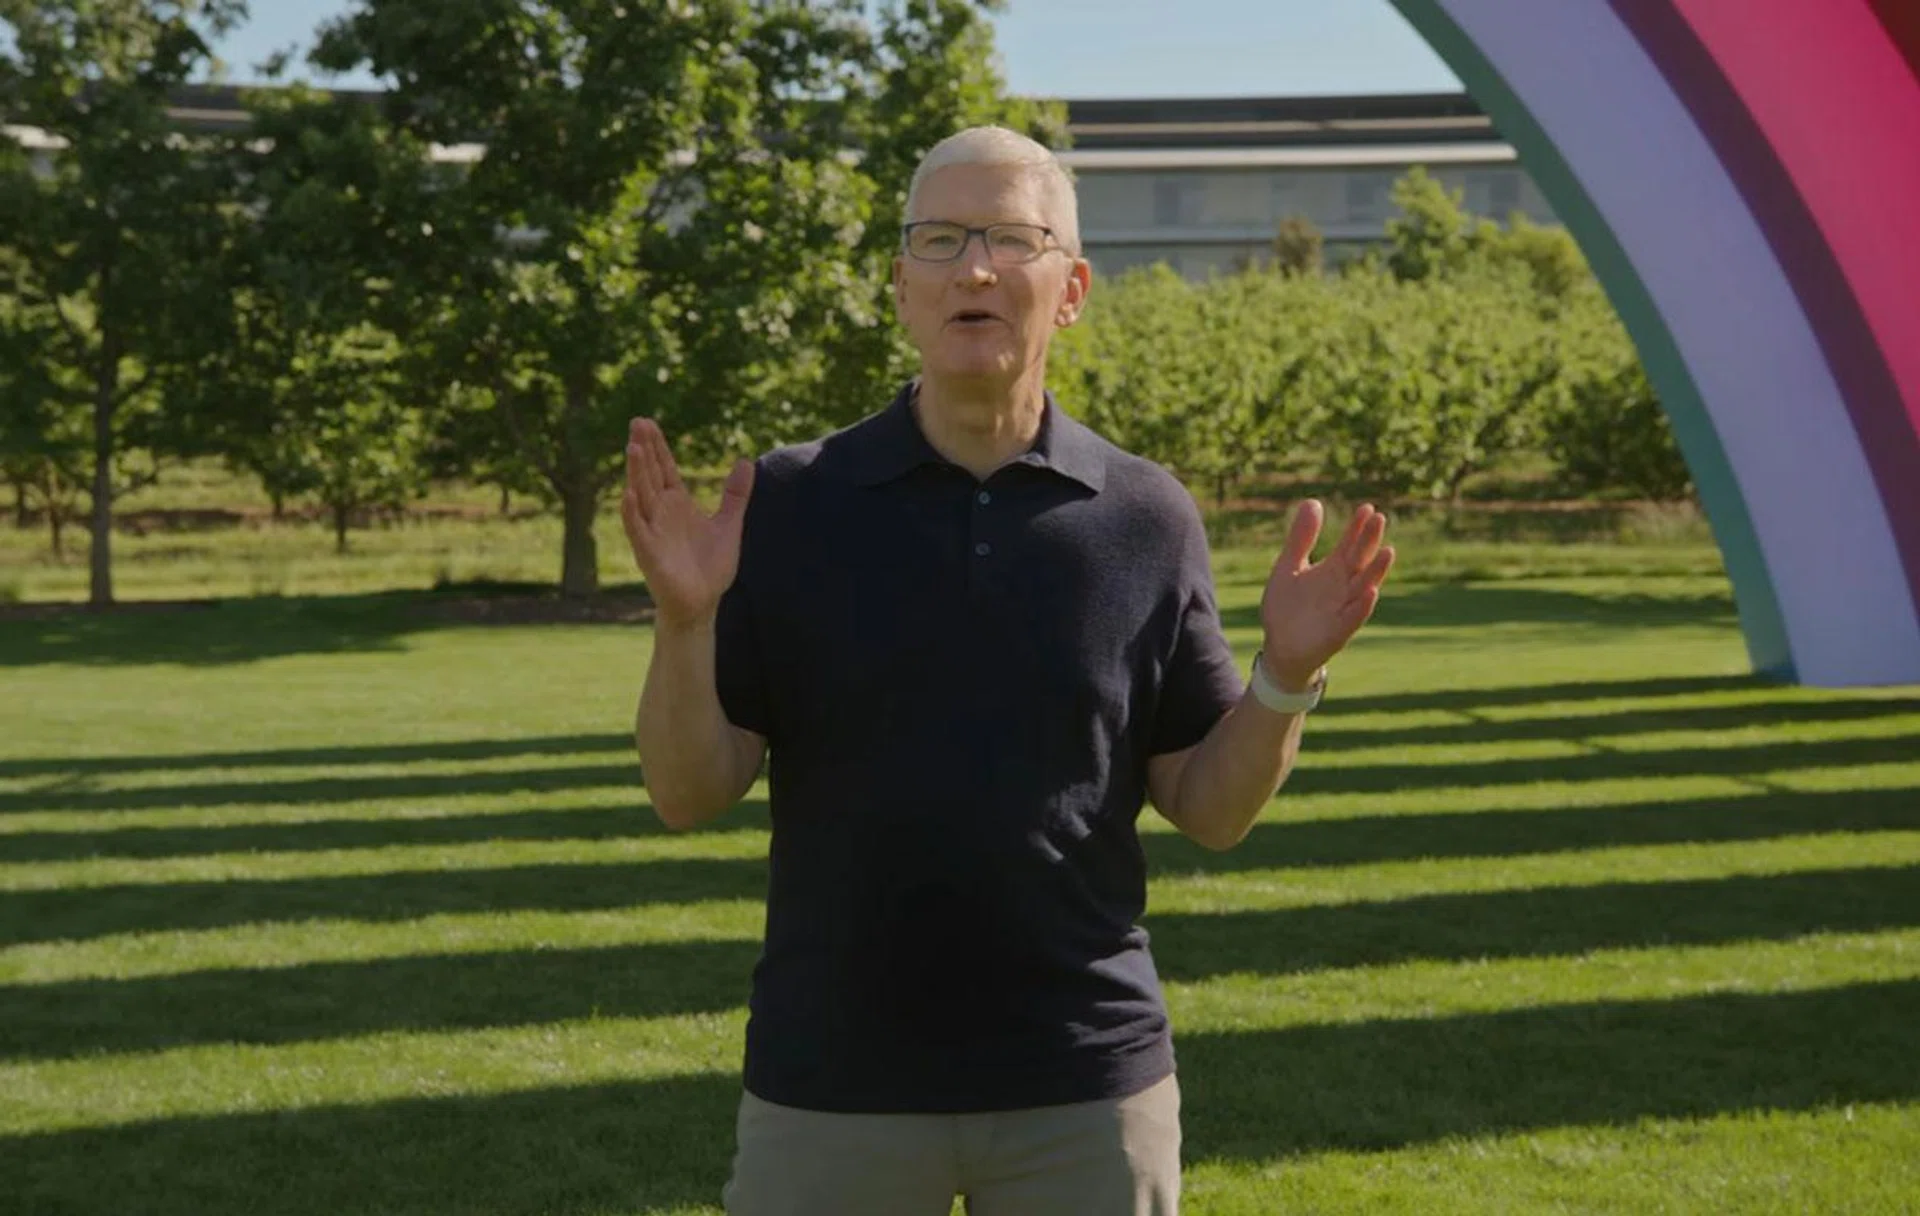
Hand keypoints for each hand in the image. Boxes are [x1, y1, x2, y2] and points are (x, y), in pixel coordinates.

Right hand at [619, 417, 754, 630]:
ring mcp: (653, 531)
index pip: (665, 469)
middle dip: (645, 450)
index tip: (648, 422)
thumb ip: (735, 495)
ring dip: (637, 472)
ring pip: (641, 496)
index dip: (659, 446)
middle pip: (651, 475)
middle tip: (637, 422)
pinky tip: (628, 494)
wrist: (702, 603)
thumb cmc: (710, 567)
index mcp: (678, 504)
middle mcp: (662, 513)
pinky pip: (637, 530)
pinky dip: (632, 512)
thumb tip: (746, 461)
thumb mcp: (729, 524)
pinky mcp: (649, 553)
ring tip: (633, 447)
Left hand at [1259, 500, 1394, 689]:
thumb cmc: (1287, 607)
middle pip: (1360, 561)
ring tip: (1389, 550)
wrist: (1280, 647)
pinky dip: (1362, 606)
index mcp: (1332, 571)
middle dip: (1369, 541)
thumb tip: (1313, 501)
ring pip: (1364, 587)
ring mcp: (1343, 609)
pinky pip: (1353, 618)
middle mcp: (1343, 588)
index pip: (1349, 545)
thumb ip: (1301, 538)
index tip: (1367, 508)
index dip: (1357, 528)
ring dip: (1376, 571)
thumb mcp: (1288, 567)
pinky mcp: (1338, 632)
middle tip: (1380, 518)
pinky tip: (1371, 591)